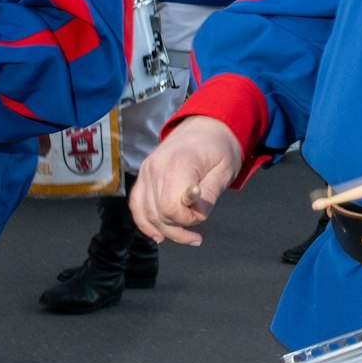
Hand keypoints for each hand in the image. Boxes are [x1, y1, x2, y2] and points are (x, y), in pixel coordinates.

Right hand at [130, 116, 241, 244]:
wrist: (206, 125)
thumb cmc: (219, 147)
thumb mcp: (225, 170)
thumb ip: (209, 195)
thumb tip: (196, 215)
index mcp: (177, 164)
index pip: (170, 208)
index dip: (186, 220)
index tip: (202, 215)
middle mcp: (155, 168)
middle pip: (157, 214)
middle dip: (178, 230)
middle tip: (197, 236)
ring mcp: (146, 171)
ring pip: (146, 213)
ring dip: (164, 230)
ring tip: (185, 237)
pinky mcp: (143, 175)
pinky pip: (136, 204)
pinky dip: (145, 222)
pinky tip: (158, 234)